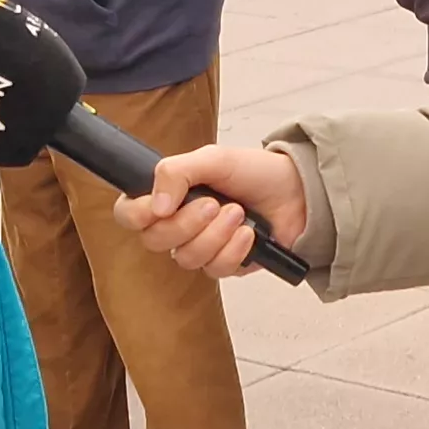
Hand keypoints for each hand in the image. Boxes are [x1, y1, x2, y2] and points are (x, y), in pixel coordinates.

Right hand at [114, 143, 308, 277]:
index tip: (159, 207)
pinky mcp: (225, 264)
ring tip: (238, 213)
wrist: (298, 191)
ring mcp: (201, 246)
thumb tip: (155, 205)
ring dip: (215, 235)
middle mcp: (179, 224)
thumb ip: (176, 172)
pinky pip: (215, 270)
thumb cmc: (254, 171)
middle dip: (186, 224)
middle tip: (213, 204)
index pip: (130, 214)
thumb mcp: (213, 159)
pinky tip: (249, 234)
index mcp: (169, 195)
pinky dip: (234, 250)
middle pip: (155, 241)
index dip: (138, 215)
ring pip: (186, 258)